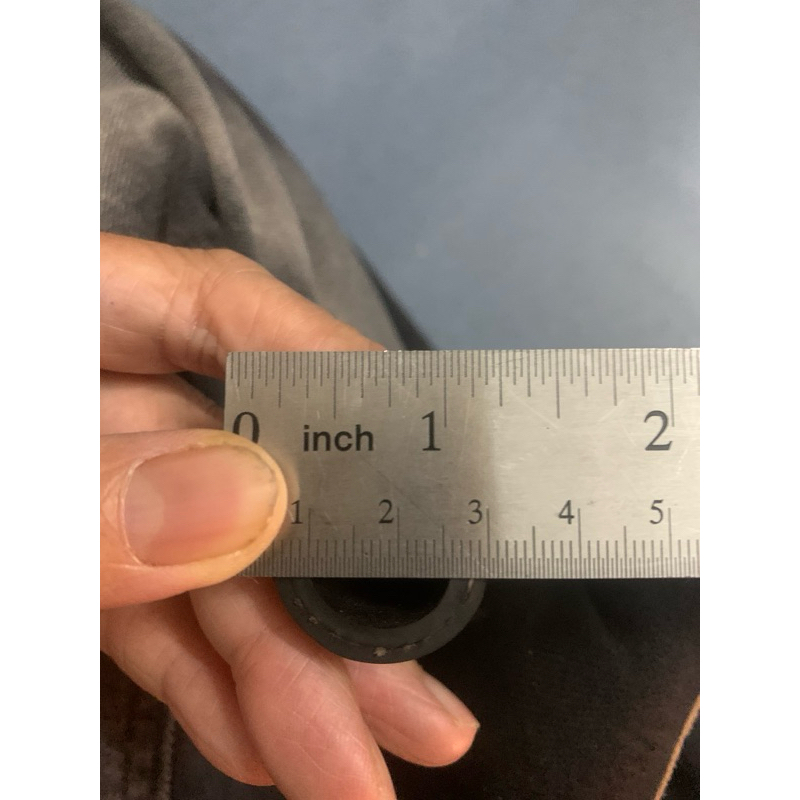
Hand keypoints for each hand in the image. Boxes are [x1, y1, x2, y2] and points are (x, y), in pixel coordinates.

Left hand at [100, 233, 478, 799]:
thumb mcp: (9, 478)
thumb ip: (96, 489)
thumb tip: (249, 505)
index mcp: (74, 319)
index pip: (232, 316)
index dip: (340, 382)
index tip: (432, 465)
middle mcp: (103, 404)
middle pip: (250, 481)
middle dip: (334, 600)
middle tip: (423, 699)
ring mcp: (99, 491)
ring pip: (213, 574)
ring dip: (288, 675)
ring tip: (359, 766)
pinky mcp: (81, 565)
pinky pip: (152, 620)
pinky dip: (208, 682)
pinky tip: (265, 741)